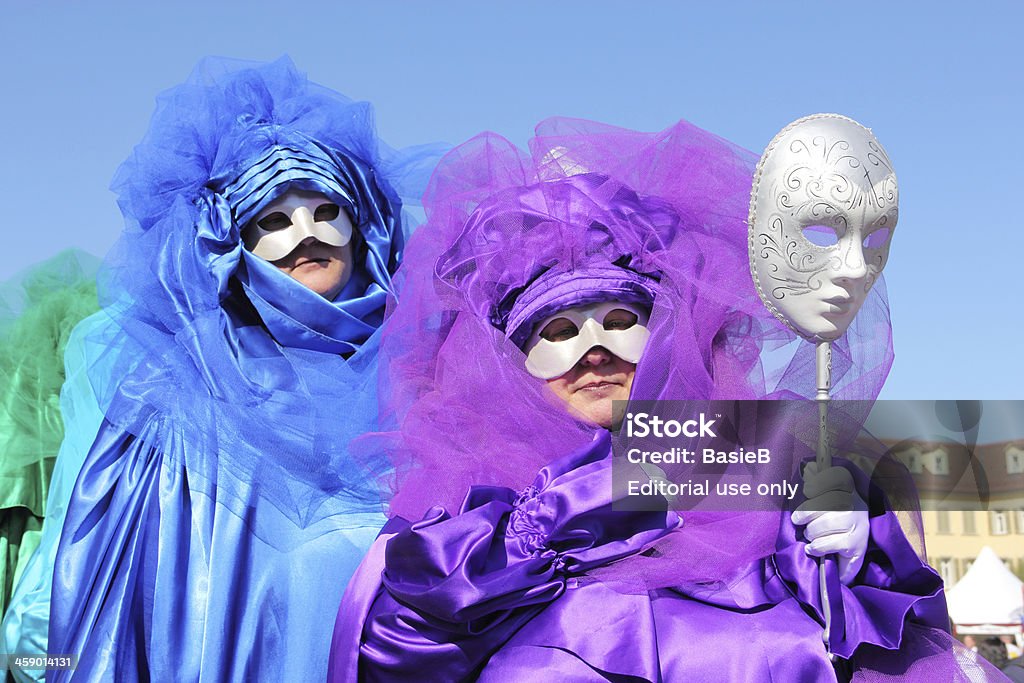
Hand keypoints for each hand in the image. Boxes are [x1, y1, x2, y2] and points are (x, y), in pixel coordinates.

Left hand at [791, 462, 868, 584]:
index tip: (807, 490)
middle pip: (829, 502)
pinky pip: (831, 544)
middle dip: (806, 512)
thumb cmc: (830, 514)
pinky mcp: (858, 544)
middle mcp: (857, 504)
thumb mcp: (823, 494)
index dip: (821, 481)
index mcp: (848, 488)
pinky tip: (813, 547)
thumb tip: (810, 467)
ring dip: (811, 531)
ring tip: (809, 534)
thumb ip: (815, 479)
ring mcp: (859, 524)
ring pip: (826, 524)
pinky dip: (817, 546)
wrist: (851, 542)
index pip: (839, 476)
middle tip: (798, 519)